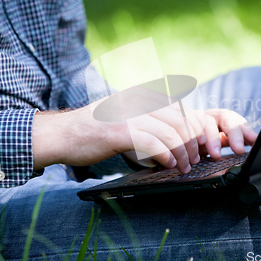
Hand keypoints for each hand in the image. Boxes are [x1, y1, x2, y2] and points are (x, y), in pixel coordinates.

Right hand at [32, 91, 257, 172]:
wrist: (63, 134)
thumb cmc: (95, 130)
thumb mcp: (125, 114)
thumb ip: (148, 117)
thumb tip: (175, 132)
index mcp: (142, 94)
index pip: (179, 108)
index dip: (193, 128)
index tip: (197, 146)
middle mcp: (138, 100)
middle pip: (180, 120)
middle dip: (191, 142)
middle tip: (193, 160)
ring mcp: (129, 114)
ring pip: (171, 133)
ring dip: (181, 153)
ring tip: (183, 167)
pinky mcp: (121, 131)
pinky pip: (154, 143)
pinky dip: (166, 156)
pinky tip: (168, 165)